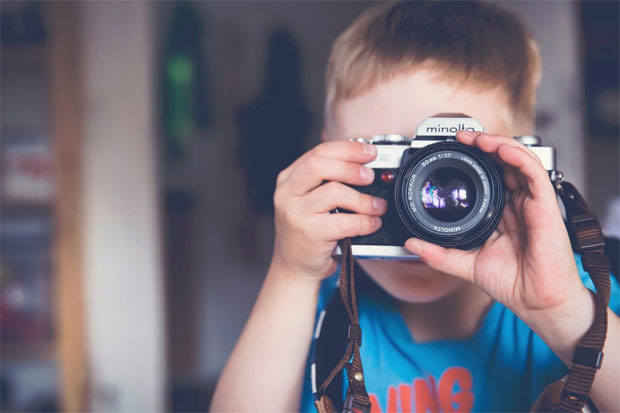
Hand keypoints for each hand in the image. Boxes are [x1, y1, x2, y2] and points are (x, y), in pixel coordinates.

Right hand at [272, 141, 387, 282]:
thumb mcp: (307, 199)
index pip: (318, 152)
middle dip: (351, 167)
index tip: (369, 152)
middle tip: (370, 176)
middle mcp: (288, 194)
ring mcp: (296, 214)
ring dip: (363, 198)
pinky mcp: (310, 233)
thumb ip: (326, 180)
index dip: (347, 149)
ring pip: (334, 192)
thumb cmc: (307, 230)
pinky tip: (371, 223)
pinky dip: (364, 221)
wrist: (294, 266)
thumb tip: (362, 163)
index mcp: (288, 179)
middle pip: (320, 166)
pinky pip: (344, 222)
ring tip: (376, 206)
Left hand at [404, 131, 588, 323]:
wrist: (536, 302)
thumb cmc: (512, 283)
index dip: (474, 159)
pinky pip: (533, 172)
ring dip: (498, 143)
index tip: (452, 150)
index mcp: (502, 212)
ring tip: (476, 138)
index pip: (490, 175)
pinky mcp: (545, 205)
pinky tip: (500, 148)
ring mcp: (532, 202)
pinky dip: (517, 155)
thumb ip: (438, 254)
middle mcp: (518, 203)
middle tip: (461, 137)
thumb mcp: (465, 264)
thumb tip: (411, 244)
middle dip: (483, 144)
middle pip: (503, 162)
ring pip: (518, 160)